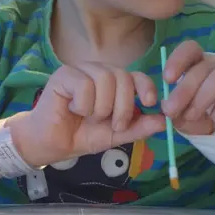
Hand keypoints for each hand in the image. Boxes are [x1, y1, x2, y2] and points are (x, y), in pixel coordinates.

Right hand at [8, 64, 165, 167]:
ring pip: (105, 79)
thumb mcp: (115, 135)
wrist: (50, 144)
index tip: (151, 102)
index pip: (136, 75)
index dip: (146, 86)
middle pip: (122, 77)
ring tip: (89, 117)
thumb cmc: (81, 135)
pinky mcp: (64, 74)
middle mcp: (99, 71)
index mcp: (113, 82)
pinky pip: (85, 85)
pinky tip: (73, 110)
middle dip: (123, 106)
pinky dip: (84, 105)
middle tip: (113, 124)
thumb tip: (163, 121)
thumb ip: (138, 127)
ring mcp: (81, 70)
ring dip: (101, 107)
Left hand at [162, 41, 214, 135]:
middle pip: (202, 68)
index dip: (178, 60)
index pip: (189, 49)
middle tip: (172, 110)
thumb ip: (174, 110)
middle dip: (185, 90)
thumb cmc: (199, 114)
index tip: (168, 79)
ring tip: (193, 115)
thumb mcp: (181, 115)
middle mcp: (214, 64)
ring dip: (203, 98)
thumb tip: (167, 108)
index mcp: (196, 63)